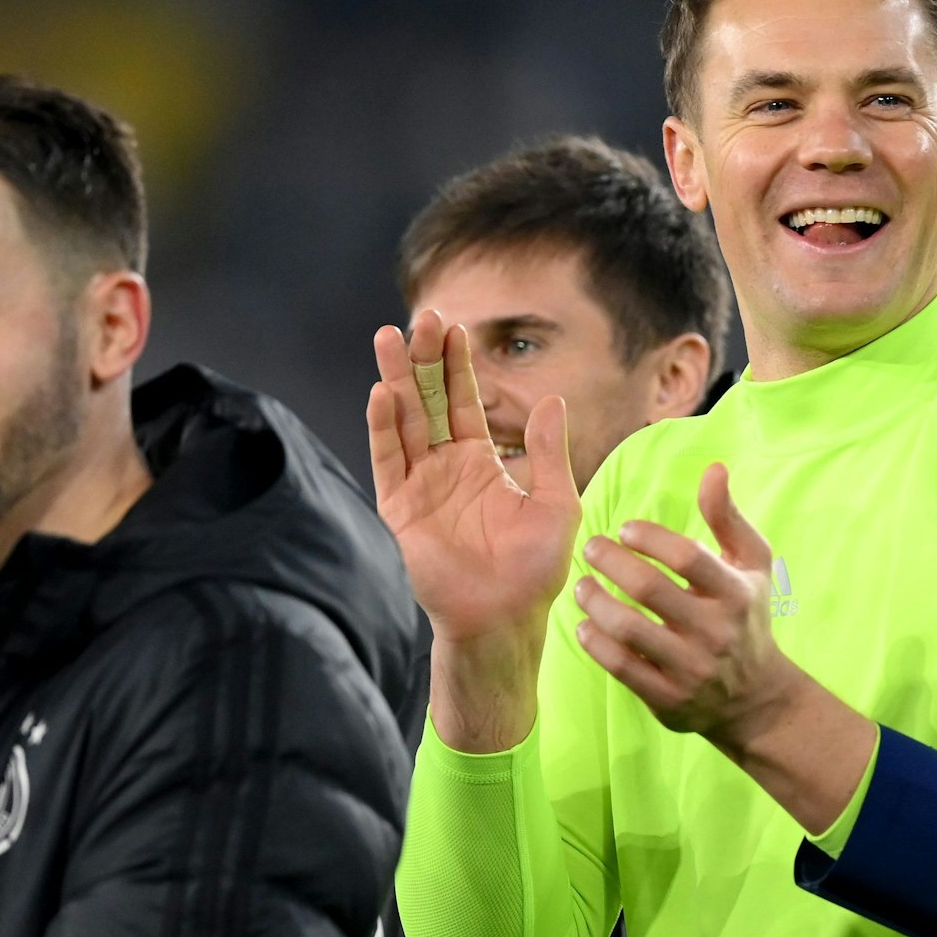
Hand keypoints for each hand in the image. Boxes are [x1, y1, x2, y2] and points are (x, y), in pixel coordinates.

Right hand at [368, 309, 580, 641]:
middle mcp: (445, 466)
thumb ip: (547, 452)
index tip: (454, 327)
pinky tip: (382, 395)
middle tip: (420, 319)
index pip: (464, 401)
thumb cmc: (534, 570)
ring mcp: (420, 485)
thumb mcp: (555, 503)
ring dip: (396, 380)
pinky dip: (383, 428)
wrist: (504, 618)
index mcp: (480, 461)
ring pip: (404, 422)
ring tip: (390, 339)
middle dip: (423, 360)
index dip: (457, 365)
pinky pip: (389, 462)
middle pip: (428, 401)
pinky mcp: (401, 510)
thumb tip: (551, 399)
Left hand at [571, 463, 797, 744]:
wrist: (755, 699)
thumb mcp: (751, 566)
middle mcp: (715, 631)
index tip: (625, 529)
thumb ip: (727, 517)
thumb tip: (714, 468)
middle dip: (610, 562)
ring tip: (581, 585)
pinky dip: (596, 643)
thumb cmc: (746, 617)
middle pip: (650, 589)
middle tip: (590, 548)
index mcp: (735, 593)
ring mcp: (691, 668)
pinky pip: (621, 667)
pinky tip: (585, 625)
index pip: (687, 557)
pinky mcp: (668, 698)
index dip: (650, 537)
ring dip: (595, 601)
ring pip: (628, 629)